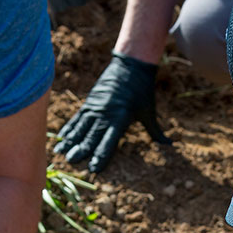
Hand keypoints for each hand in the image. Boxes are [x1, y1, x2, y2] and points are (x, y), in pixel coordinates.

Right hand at [54, 52, 170, 173]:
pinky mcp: (89, 103)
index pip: (109, 141)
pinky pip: (76, 119)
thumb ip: (156, 131)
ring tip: (62, 154)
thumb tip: (170, 146)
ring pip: (80, 128)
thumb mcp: (149, 111)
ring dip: (71, 142)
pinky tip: (61, 140)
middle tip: (72, 162)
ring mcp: (95, 108)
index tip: (94, 168)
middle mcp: (105, 114)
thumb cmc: (142, 91)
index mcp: (121, 118)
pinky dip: (68, 129)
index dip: (101, 155)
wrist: (130, 64)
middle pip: (91, 136)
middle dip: (82, 150)